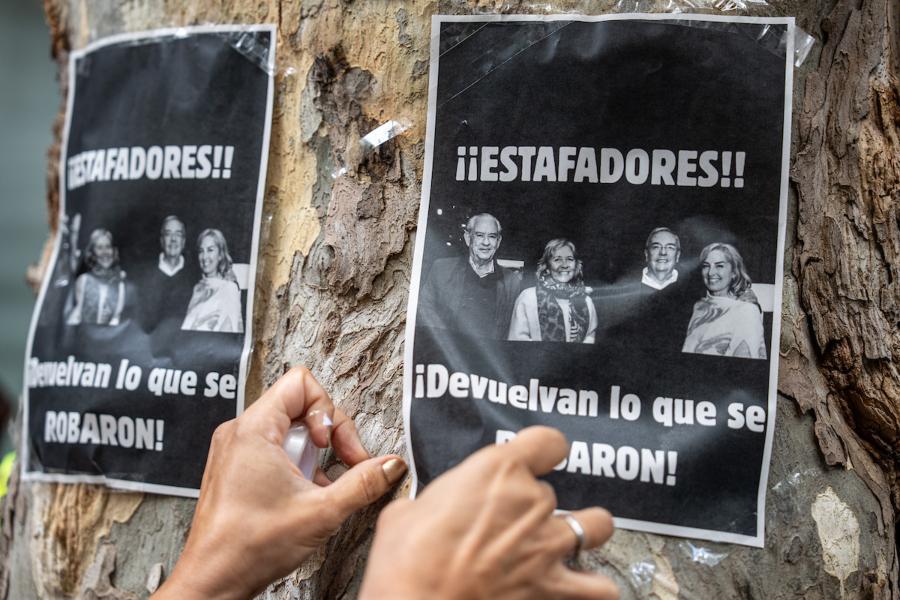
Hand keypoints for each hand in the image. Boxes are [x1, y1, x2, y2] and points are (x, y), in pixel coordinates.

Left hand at [154, 367, 407, 599]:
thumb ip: (363, 483)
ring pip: (289, 428)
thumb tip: (390, 465)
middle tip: (344, 465)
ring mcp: (236, 450)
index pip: (301, 383)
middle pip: (300, 405)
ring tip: (319, 485)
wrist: (212, 581)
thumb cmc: (246, 547)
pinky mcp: (236, 468)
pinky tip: (304, 495)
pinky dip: (297, 466)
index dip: (327, 411)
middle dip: (330, 435)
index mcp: (254, 429)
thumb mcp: (321, 512)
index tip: (330, 445)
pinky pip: (275, 449)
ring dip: (314, 454)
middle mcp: (240, 432)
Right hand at [360, 427, 617, 599]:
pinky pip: (599, 586)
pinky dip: (594, 585)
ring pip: (597, 524)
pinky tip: (581, 584)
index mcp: (497, 469)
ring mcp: (548, 545)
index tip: (536, 458)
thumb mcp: (406, 512)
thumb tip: (428, 512)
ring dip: (584, 530)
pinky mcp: (554, 588)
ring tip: (567, 539)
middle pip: (552, 491)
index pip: (548, 441)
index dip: (544, 450)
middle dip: (534, 506)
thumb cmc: (405, 560)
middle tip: (508, 522)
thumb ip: (435, 502)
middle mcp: (531, 500)